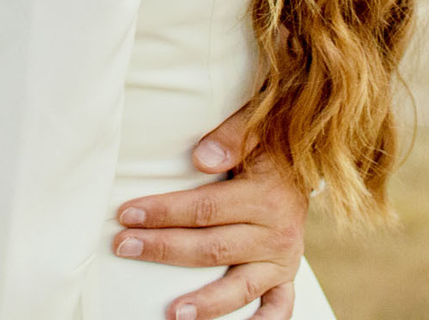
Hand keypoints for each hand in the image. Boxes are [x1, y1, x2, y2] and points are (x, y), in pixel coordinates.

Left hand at [110, 107, 307, 319]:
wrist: (305, 162)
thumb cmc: (270, 143)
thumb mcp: (255, 128)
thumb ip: (232, 137)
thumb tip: (202, 157)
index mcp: (266, 197)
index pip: (205, 208)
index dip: (164, 212)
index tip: (127, 214)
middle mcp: (277, 233)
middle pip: (212, 248)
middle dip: (163, 249)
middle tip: (123, 247)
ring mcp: (283, 260)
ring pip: (239, 287)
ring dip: (205, 302)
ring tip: (172, 313)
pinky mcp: (287, 275)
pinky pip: (279, 308)